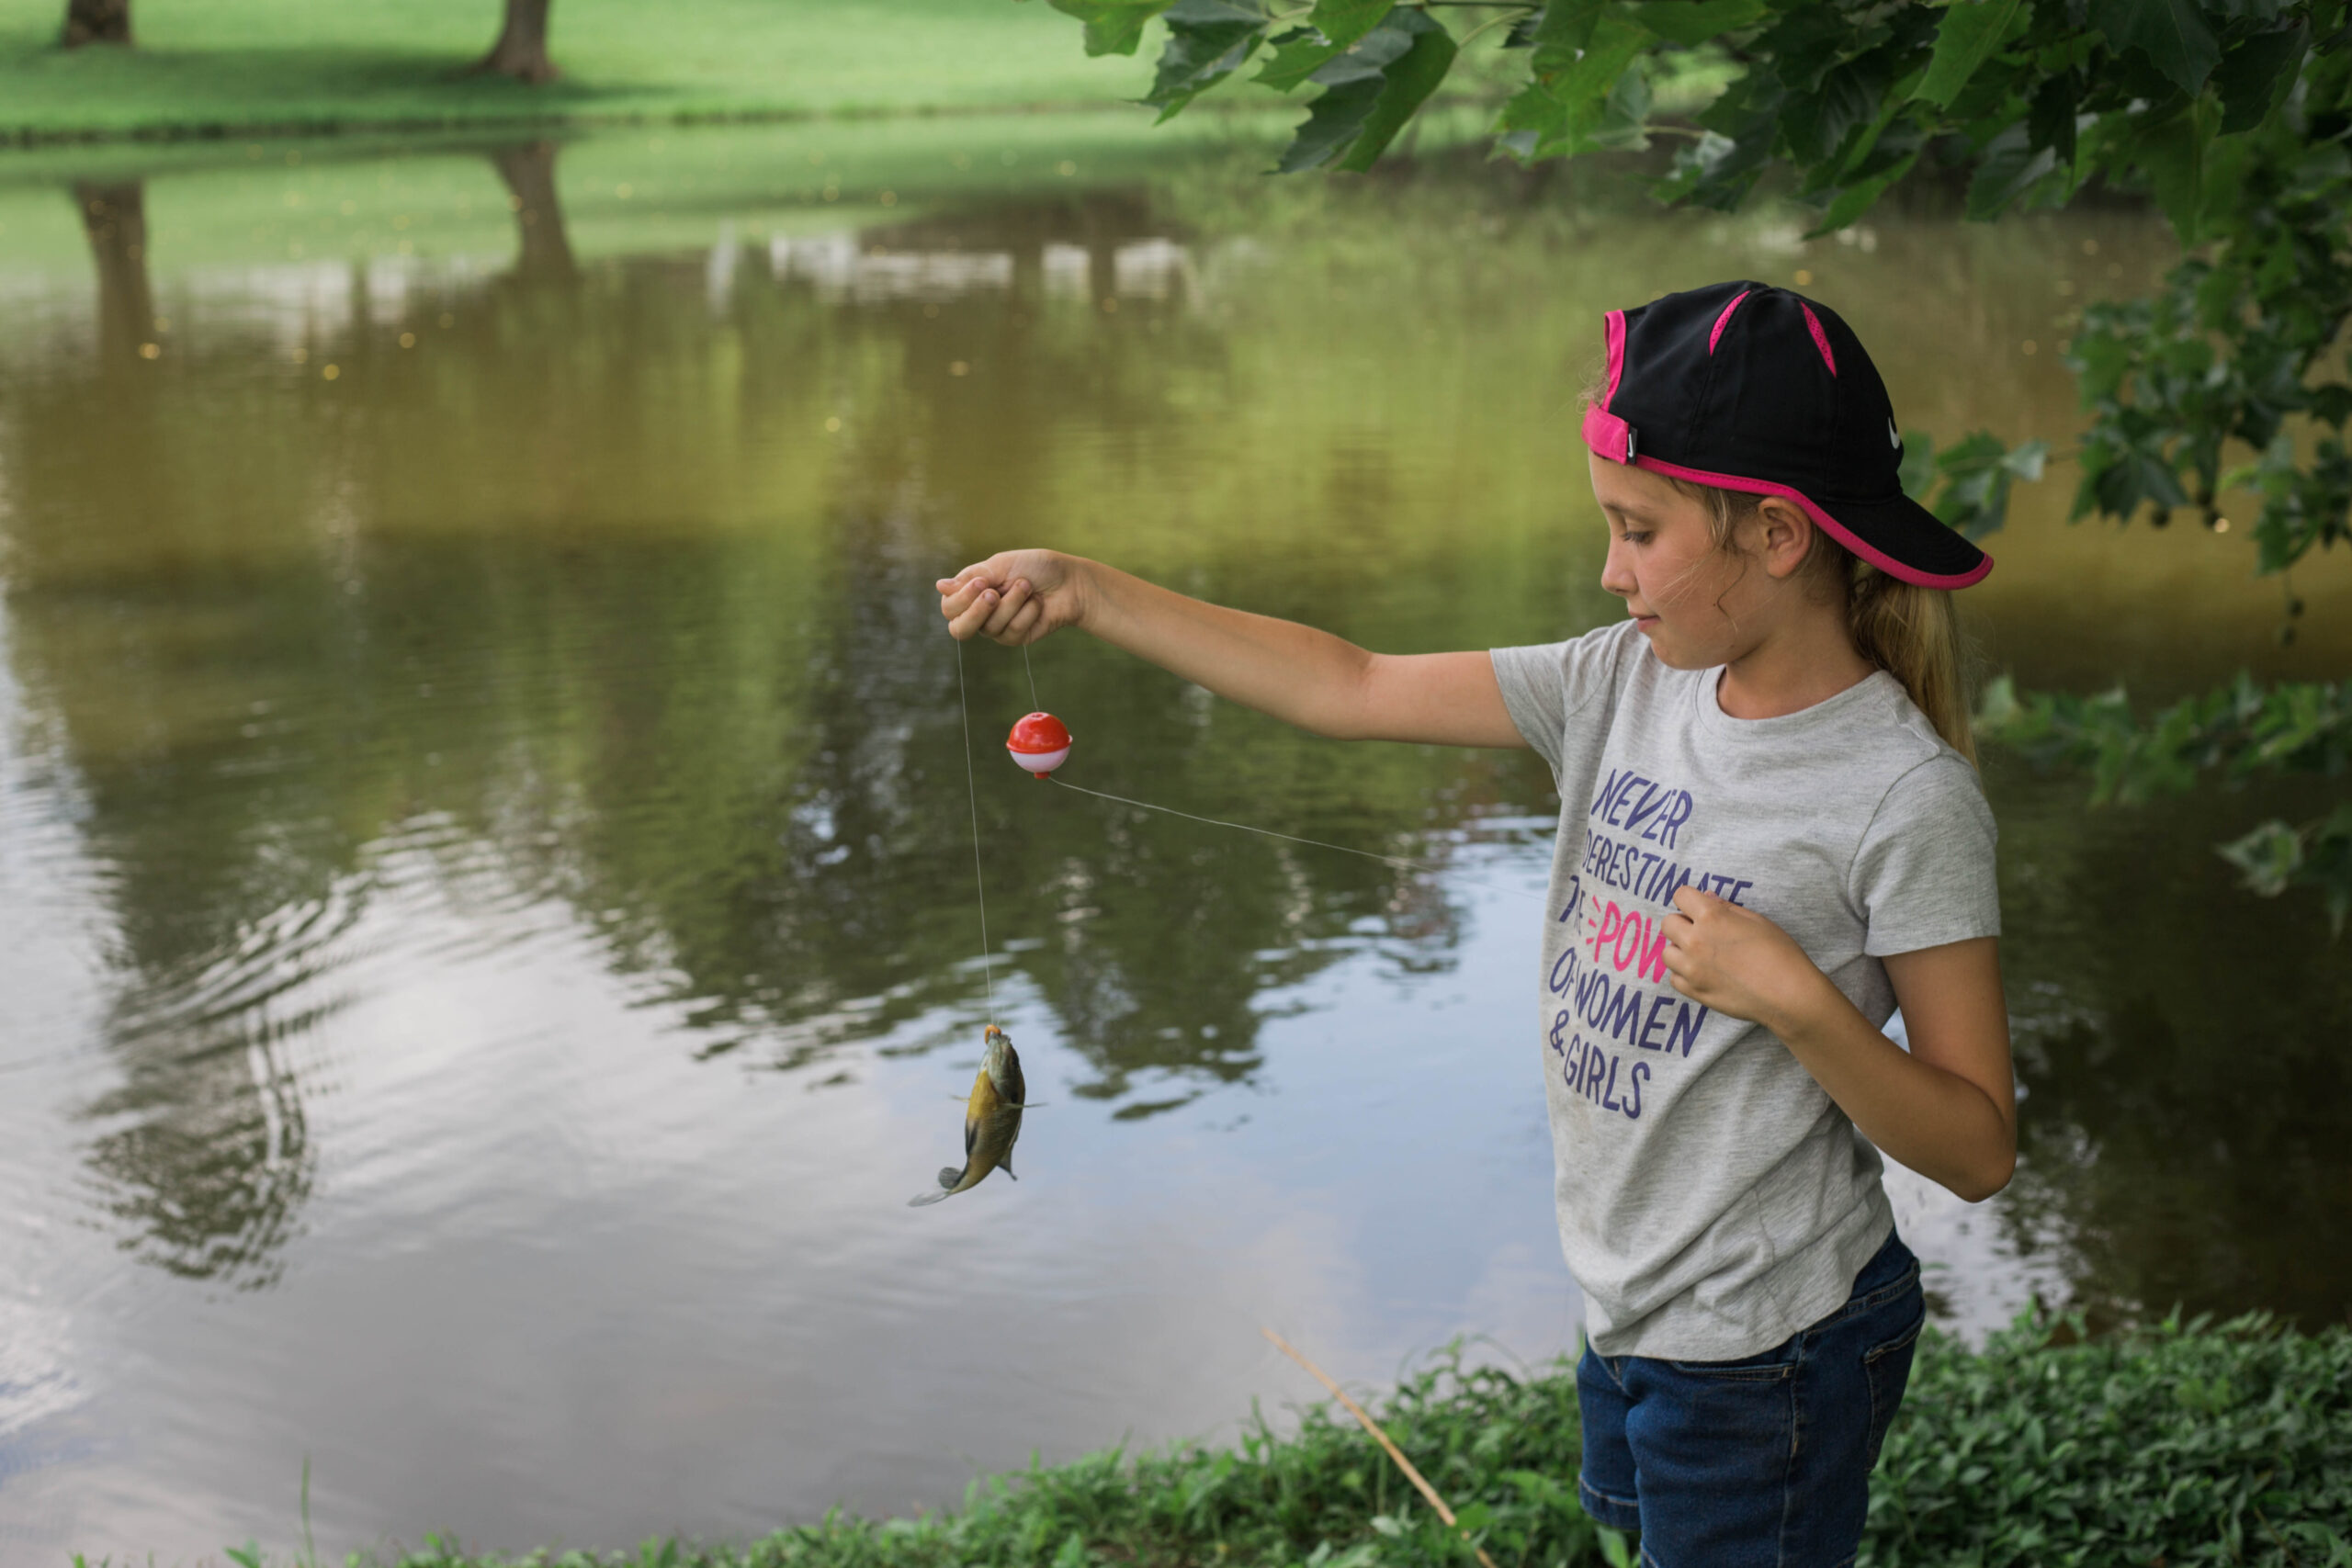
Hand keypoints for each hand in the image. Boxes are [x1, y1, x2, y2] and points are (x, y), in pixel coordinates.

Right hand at [937, 550, 1087, 645]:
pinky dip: (1026, 613)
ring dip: (1012, 603)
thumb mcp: (1001, 566)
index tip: (983, 582)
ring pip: (990, 628)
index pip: (949, 606)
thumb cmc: (1035, 567)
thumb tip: (939, 587)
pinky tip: (1037, 602)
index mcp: (971, 591)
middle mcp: (980, 611)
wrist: (1070, 581)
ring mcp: (997, 627)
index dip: (961, 598)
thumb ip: (972, 578)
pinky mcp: (1016, 638)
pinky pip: (1011, 633)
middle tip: (995, 594)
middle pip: (959, 629)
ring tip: (1028, 587)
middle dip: (977, 612)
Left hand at [1659, 886, 1827, 1032]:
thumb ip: (1727, 908)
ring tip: (1702, 955)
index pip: (1680, 895)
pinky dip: (1685, 975)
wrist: (1789, 995)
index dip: (1690, 900)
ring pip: (1667, 953)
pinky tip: (1703, 974)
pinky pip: (1674, 978)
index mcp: (1711, 917)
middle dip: (1682, 924)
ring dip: (1680, 950)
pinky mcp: (1694, 992)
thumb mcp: (1757, 921)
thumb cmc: (1780, 954)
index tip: (1699, 908)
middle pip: (1668, 923)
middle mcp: (1695, 941)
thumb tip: (1707, 897)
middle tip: (1702, 932)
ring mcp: (1692, 969)